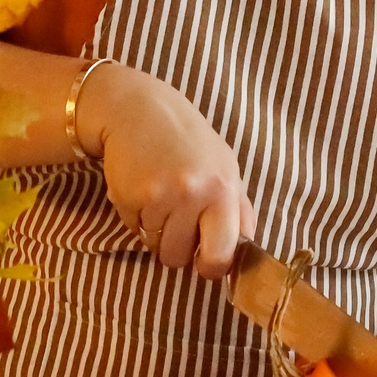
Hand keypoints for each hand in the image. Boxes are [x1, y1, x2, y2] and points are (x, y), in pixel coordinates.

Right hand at [77, 63, 255, 277]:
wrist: (140, 110)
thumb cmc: (188, 142)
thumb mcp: (225, 167)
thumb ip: (237, 209)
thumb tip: (247, 251)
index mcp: (224, 189)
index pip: (223, 253)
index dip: (212, 266)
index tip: (206, 263)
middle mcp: (194, 194)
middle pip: (181, 258)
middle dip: (178, 252)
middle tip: (177, 227)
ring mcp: (160, 196)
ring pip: (155, 247)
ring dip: (155, 232)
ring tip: (159, 201)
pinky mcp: (129, 196)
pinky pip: (134, 229)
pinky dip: (136, 217)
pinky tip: (142, 190)